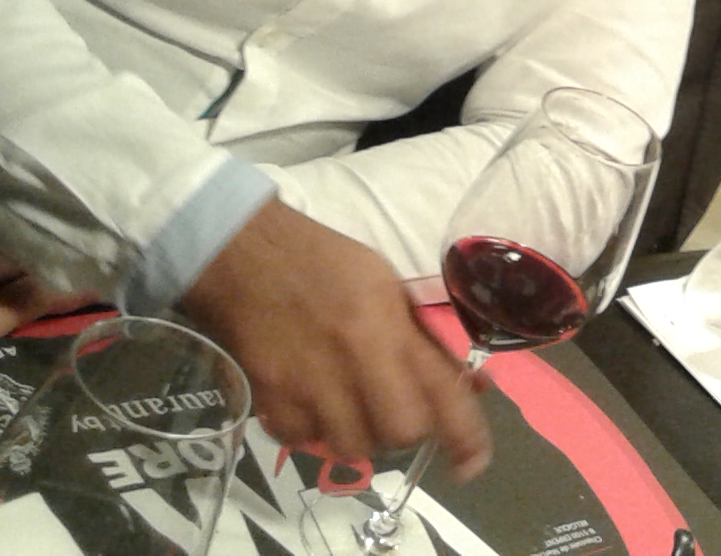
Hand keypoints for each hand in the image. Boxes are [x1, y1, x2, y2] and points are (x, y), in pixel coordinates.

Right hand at [182, 201, 491, 478]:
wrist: (247, 256)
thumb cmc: (327, 264)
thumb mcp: (388, 286)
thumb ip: (426, 338)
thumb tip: (471, 383)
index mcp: (388, 325)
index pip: (440, 390)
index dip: (464, 434)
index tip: (473, 463)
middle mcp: (352, 359)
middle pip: (398, 432)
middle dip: (404, 430)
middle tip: (394, 409)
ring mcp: (307, 383)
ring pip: (351, 446)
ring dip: (360, 434)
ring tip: (352, 406)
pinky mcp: (269, 397)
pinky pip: (303, 441)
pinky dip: (313, 432)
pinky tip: (312, 404)